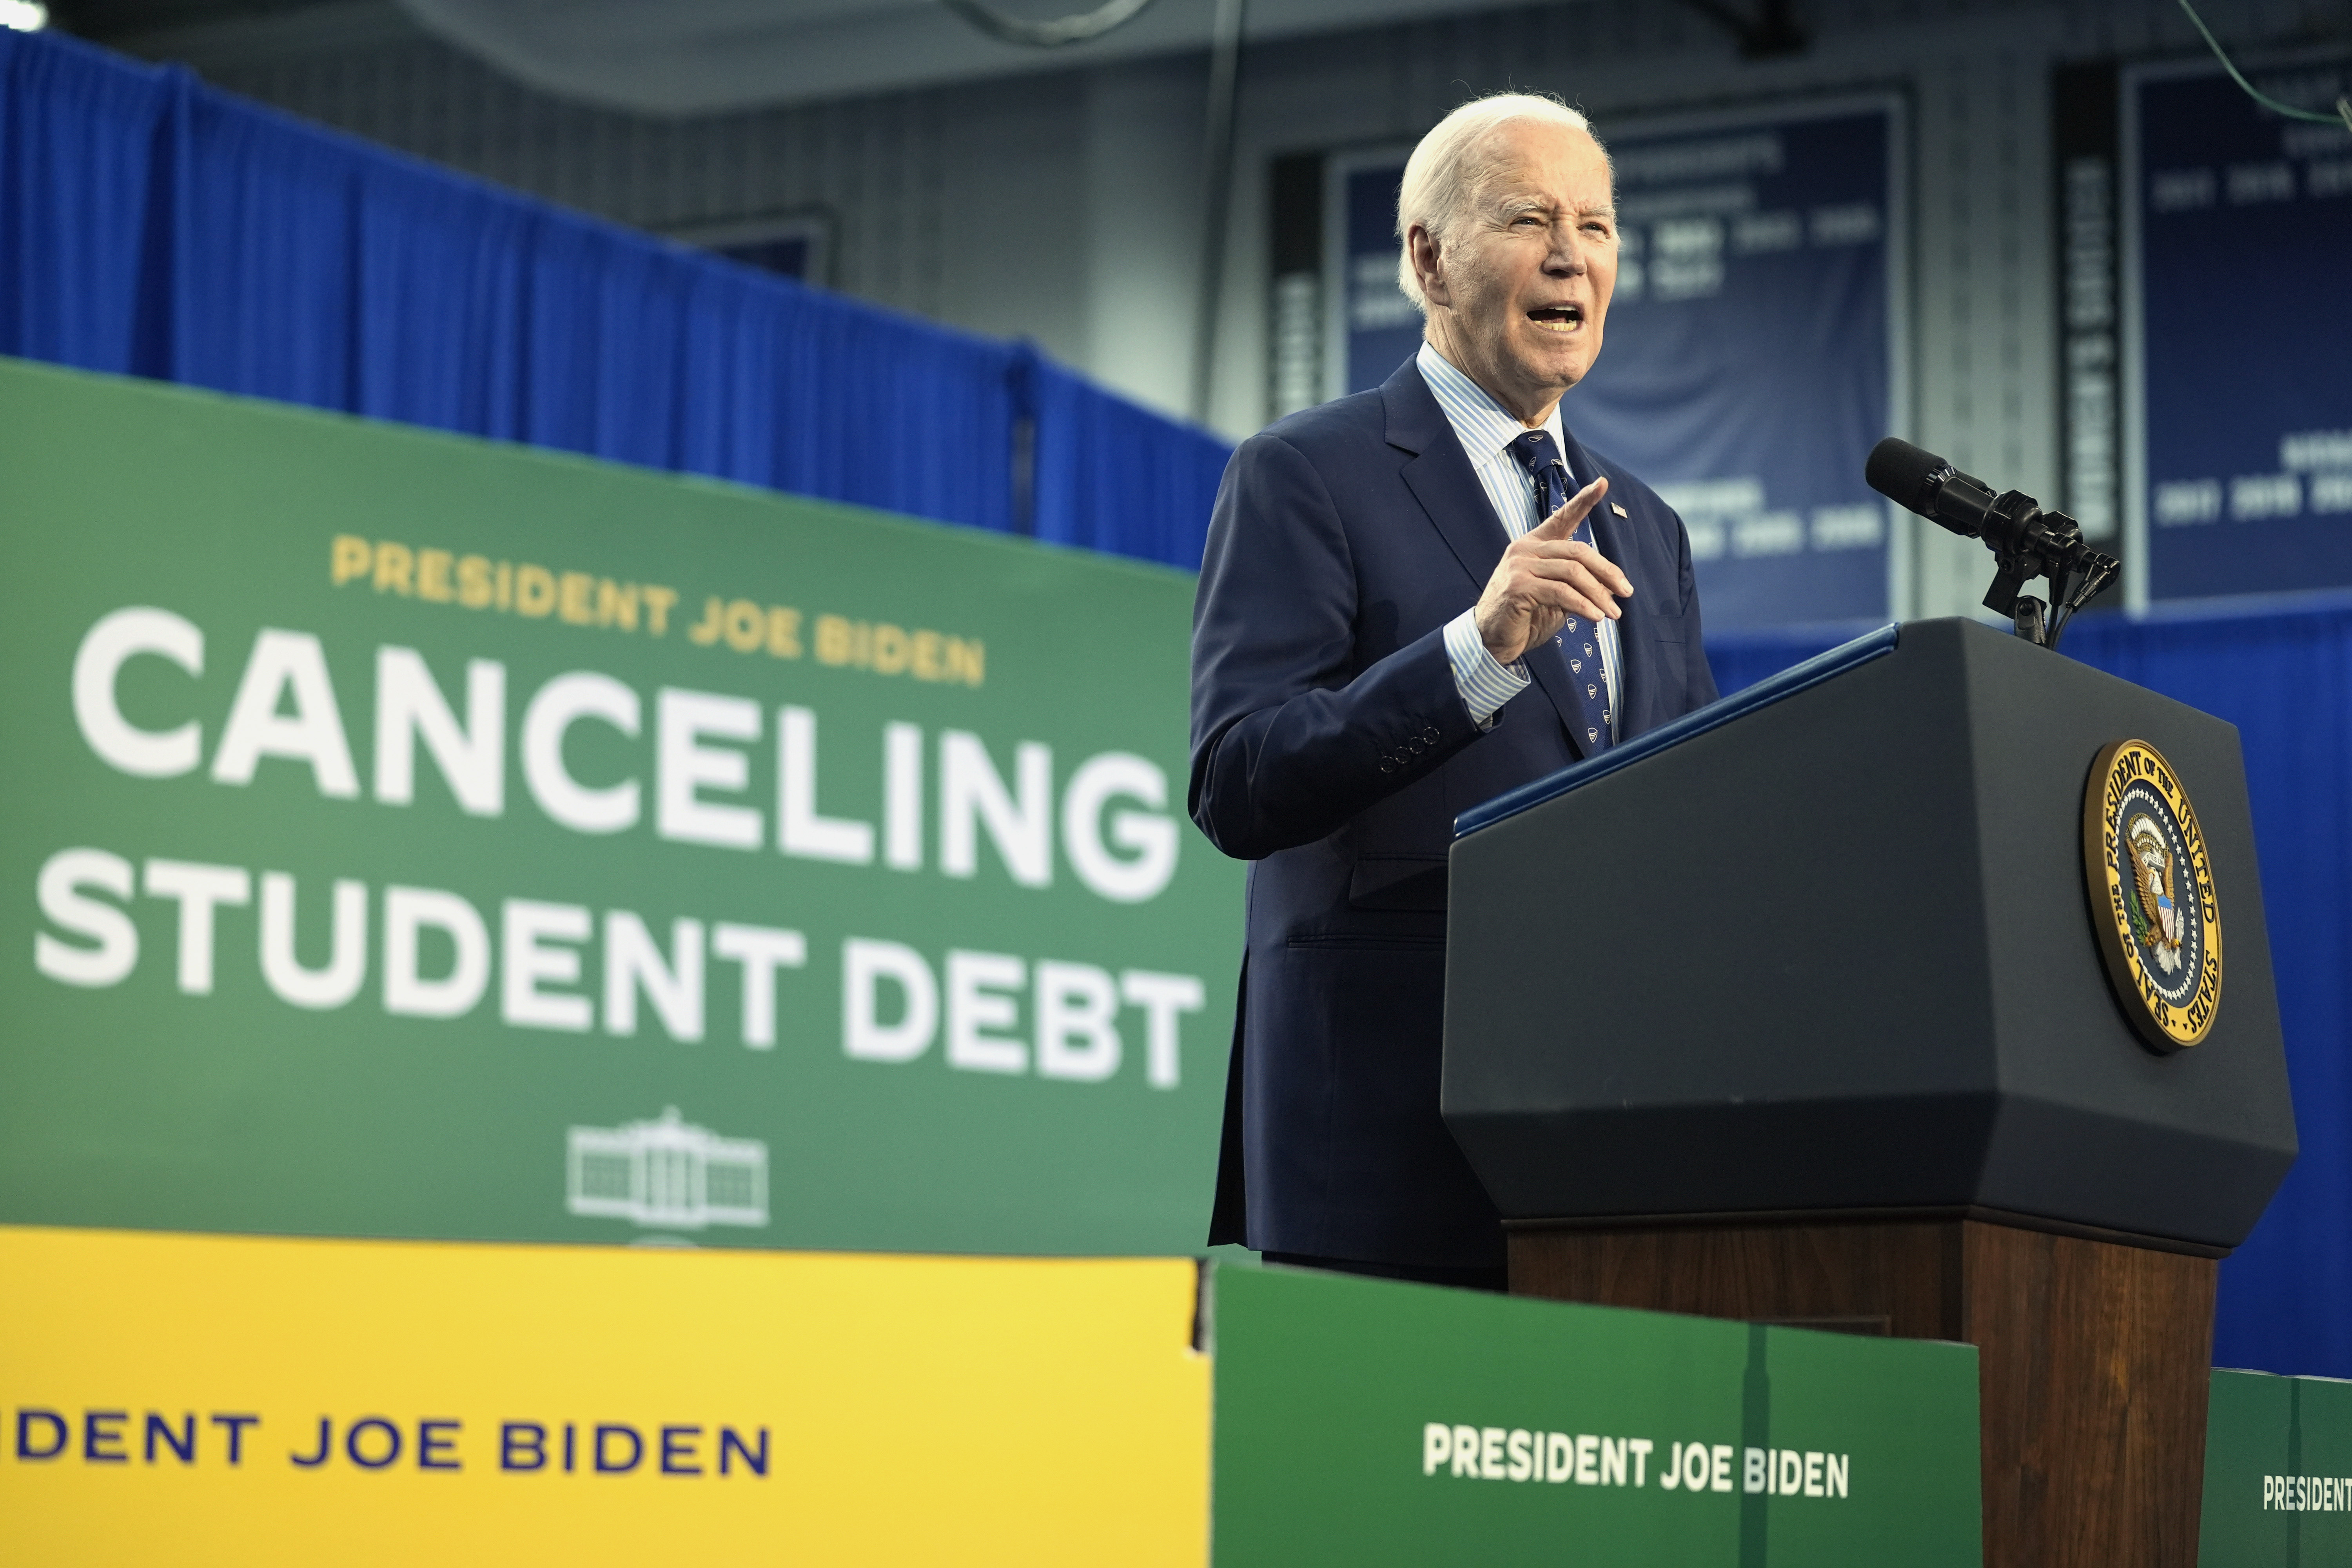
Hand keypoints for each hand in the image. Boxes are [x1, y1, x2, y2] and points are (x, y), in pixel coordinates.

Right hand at [1472, 477, 1630, 664]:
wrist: (1491, 639)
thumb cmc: (1524, 616)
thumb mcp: (1554, 595)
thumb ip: (1574, 583)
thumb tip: (1609, 588)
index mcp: (1534, 544)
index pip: (1562, 518)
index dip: (1584, 500)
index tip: (1603, 483)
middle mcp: (1525, 549)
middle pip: (1578, 551)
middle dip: (1607, 572)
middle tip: (1626, 592)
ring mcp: (1520, 566)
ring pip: (1573, 572)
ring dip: (1598, 594)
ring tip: (1613, 613)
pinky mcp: (1518, 587)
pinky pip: (1561, 593)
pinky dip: (1583, 605)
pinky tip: (1595, 617)